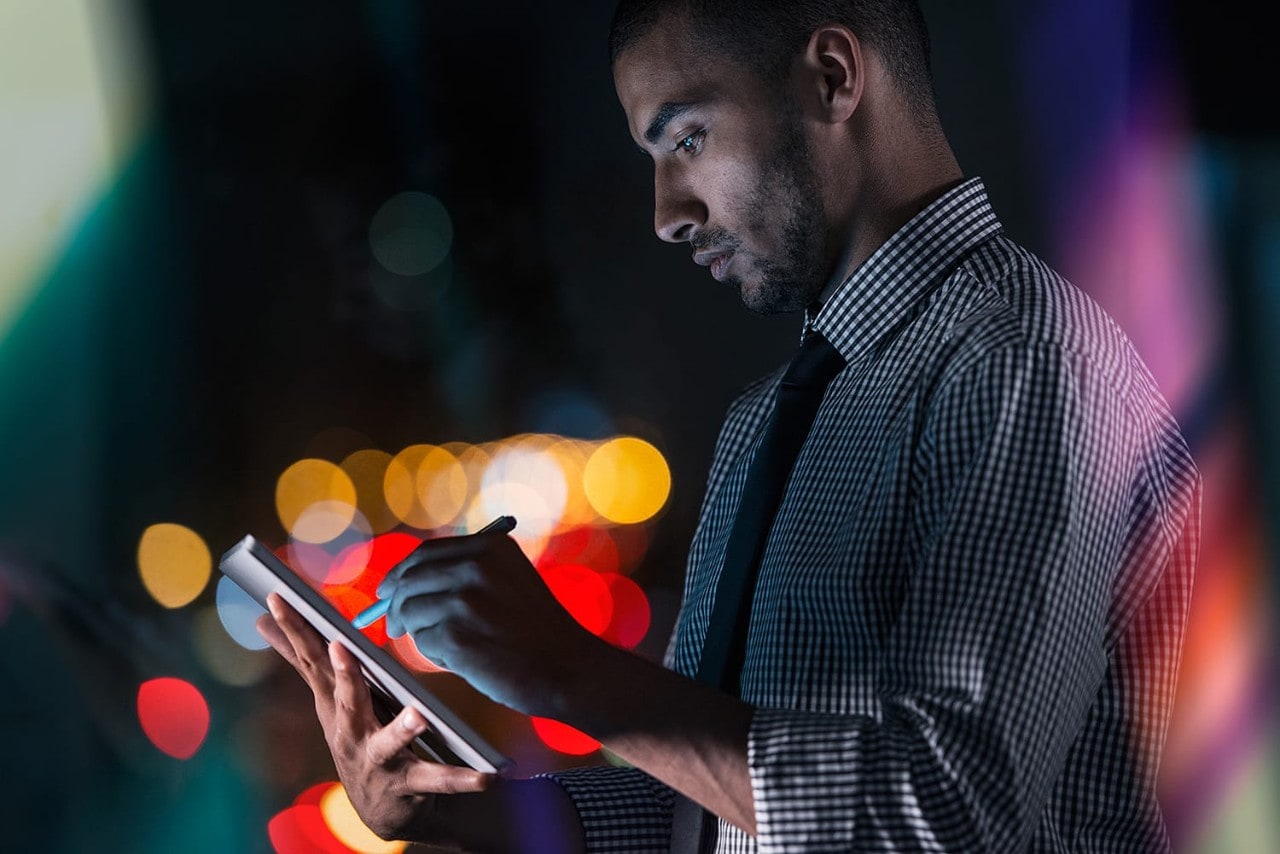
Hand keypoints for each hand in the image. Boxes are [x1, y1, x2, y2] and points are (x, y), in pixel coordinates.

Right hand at [257, 593, 495, 842]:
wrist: (379, 808)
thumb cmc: (355, 738)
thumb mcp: (327, 699)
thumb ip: (302, 659)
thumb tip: (262, 620)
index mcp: (333, 705)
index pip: (311, 661)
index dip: (294, 630)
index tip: (279, 599)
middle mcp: (349, 732)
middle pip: (344, 699)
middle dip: (344, 675)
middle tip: (341, 647)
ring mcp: (376, 760)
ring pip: (387, 742)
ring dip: (402, 728)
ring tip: (419, 714)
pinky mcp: (406, 784)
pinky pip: (436, 780)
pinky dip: (460, 779)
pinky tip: (485, 777)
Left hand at [378, 530, 604, 718]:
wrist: (568, 667)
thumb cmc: (537, 631)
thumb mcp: (510, 580)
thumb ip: (469, 572)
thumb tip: (409, 581)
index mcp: (490, 548)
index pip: (425, 553)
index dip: (401, 573)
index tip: (389, 590)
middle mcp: (476, 566)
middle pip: (409, 580)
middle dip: (397, 605)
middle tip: (395, 626)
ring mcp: (464, 600)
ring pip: (410, 611)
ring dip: (419, 632)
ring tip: (449, 646)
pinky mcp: (455, 634)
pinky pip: (422, 641)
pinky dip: (434, 653)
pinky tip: (460, 658)